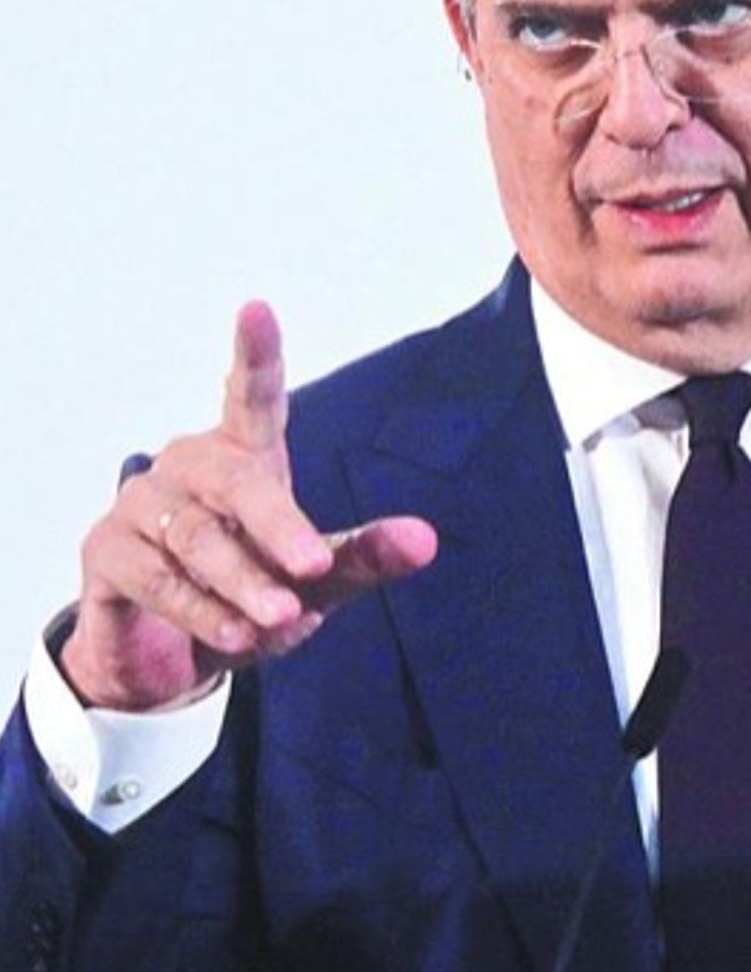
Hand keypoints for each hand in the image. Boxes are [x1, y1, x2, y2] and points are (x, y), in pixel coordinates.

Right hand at [62, 302, 437, 710]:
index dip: (255, 353)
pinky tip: (233, 637)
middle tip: (314, 567)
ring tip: (280, 620)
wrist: (174, 662)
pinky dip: (201, 610)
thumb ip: (362, 558)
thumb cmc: (252, 600)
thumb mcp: (316, 585)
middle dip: (278, 527)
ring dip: (243, 584)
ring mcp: (140, 504)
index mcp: (245, 458)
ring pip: (195, 537)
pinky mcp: (105, 551)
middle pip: (235, 481)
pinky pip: (155, 577)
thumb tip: (425, 540)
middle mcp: (189, 466)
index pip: (251, 396)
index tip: (256, 308)